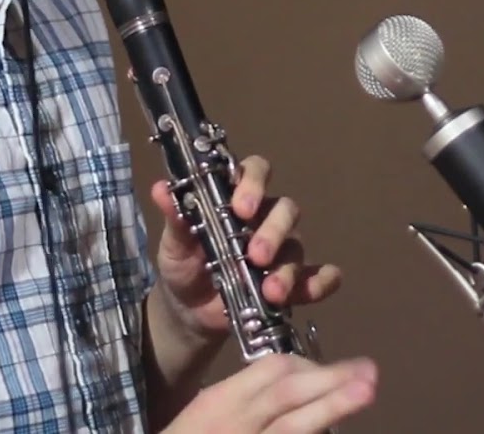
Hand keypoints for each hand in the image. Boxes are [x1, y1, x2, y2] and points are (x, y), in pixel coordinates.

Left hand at [150, 154, 341, 340]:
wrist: (187, 311)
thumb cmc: (183, 265)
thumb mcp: (173, 244)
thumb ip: (176, 218)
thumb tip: (161, 188)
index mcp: (237, 200)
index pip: (256, 172)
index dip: (253, 183)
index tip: (240, 207)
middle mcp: (265, 219)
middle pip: (285, 209)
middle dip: (273, 231)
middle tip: (256, 255)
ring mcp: (281, 251)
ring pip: (297, 246)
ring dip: (287, 269)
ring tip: (271, 292)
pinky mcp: (292, 283)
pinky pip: (319, 277)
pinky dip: (321, 282)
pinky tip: (311, 291)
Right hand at [162, 353, 377, 433]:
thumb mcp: (205, 415)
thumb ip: (247, 401)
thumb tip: (301, 384)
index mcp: (219, 402)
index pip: (271, 371)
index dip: (309, 366)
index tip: (334, 372)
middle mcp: (233, 425)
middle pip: (286, 396)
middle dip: (330, 382)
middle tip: (370, 373)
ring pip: (291, 429)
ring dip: (331, 408)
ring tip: (366, 392)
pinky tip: (333, 433)